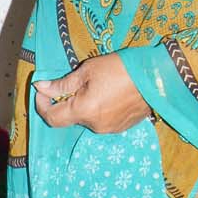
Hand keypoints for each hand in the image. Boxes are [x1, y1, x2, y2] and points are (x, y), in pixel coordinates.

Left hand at [33, 54, 149, 134]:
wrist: (156, 76)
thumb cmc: (121, 69)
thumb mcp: (87, 70)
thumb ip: (63, 84)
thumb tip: (41, 87)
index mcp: (84, 110)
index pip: (52, 118)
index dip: (42, 105)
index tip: (43, 91)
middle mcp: (95, 125)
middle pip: (70, 117)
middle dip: (68, 100)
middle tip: (77, 80)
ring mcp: (109, 129)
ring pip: (86, 118)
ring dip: (84, 104)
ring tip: (98, 85)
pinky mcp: (121, 128)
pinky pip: (101, 120)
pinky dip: (98, 109)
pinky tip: (109, 93)